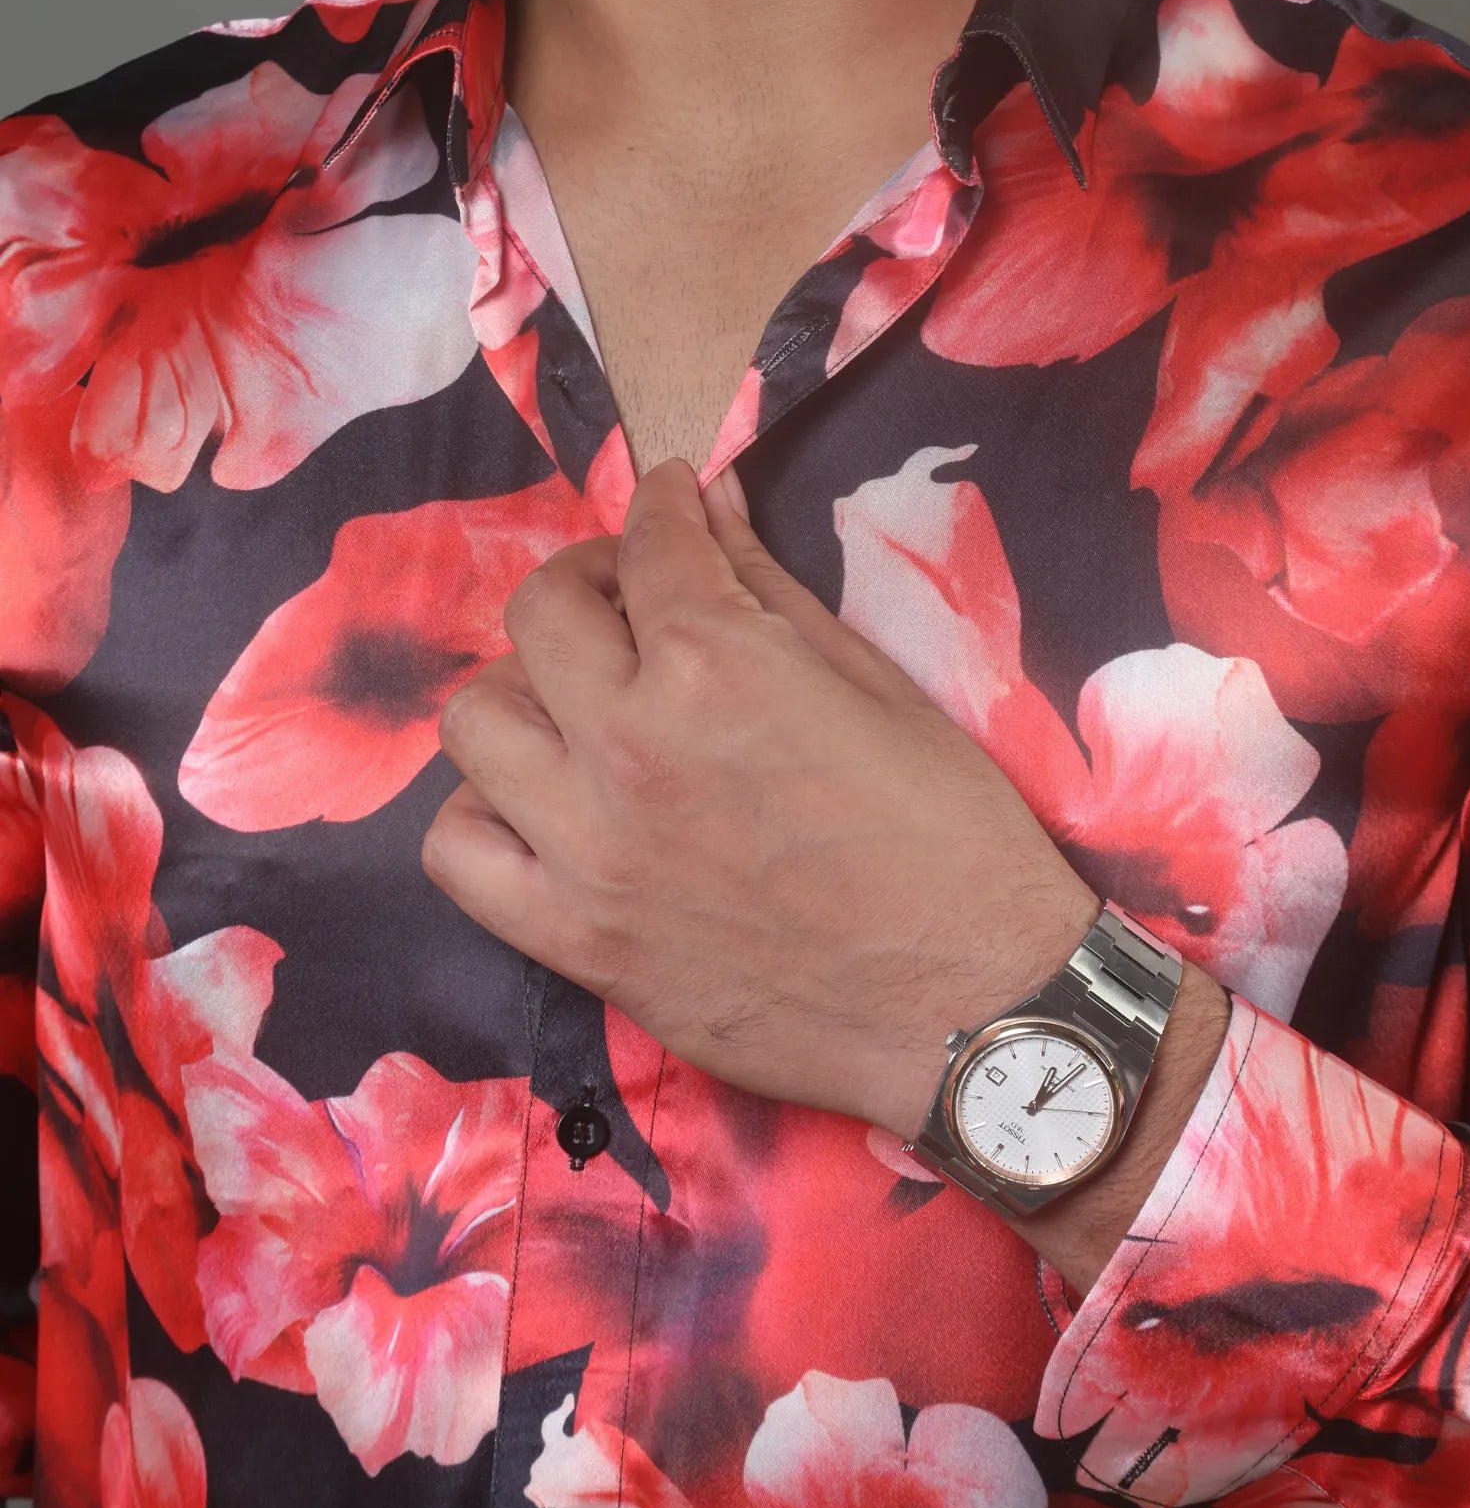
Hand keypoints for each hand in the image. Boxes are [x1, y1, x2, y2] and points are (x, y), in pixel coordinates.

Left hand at [420, 458, 1102, 1143]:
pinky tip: (544, 807)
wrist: (973, 1007)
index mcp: (720, 664)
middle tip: (635, 600)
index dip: (665, 507)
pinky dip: (485, 815)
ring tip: (583, 707)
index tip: (676, 507)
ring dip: (527, 692)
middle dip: (590, 581)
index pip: (652, 544)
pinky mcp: (577, 939)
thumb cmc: (955, 837)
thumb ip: (770, 586)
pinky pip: (459, 855)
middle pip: (542, 614)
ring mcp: (590, 847)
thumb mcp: (878, 683)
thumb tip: (713, 501)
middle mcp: (631, 744)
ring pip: (478, 723)